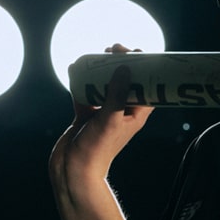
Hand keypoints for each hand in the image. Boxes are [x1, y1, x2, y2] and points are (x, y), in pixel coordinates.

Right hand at [51, 44, 153, 181]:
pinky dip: (80, 81)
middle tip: (113, 49)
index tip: (137, 51)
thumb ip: (117, 94)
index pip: (147, 87)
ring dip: (100, 70)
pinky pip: (84, 94)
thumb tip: (125, 68)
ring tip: (97, 55)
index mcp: (135, 114)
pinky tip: (74, 68)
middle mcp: (120, 112)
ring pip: (104, 85)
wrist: (72, 170)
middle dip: (121, 64)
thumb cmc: (97, 150)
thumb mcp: (110, 120)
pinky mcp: (85, 116)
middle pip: (125, 82)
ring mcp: (102, 113)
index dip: (145, 68)